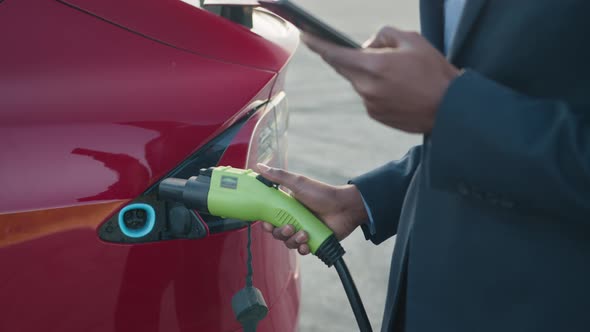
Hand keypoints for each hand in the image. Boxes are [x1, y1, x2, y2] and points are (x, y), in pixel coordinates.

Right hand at [256, 163, 368, 254]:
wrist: (345, 207)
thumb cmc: (322, 193)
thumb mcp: (299, 183)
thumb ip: (278, 176)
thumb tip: (258, 165)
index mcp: (287, 208)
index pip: (270, 219)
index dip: (267, 224)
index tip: (268, 224)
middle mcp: (294, 220)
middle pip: (278, 233)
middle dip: (281, 233)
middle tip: (291, 227)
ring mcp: (303, 232)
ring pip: (289, 243)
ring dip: (294, 240)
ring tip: (304, 234)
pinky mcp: (313, 242)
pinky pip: (302, 250)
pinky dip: (303, 249)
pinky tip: (308, 244)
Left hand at [301, 26, 459, 132]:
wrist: (449, 109)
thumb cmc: (434, 72)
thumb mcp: (412, 39)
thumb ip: (383, 35)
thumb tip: (366, 45)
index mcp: (373, 66)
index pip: (334, 53)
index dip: (316, 43)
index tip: (304, 35)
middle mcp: (366, 87)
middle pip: (345, 67)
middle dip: (350, 56)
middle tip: (368, 51)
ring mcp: (369, 103)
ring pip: (359, 81)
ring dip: (369, 73)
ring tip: (398, 73)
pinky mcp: (375, 114)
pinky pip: (368, 95)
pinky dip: (377, 87)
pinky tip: (399, 88)